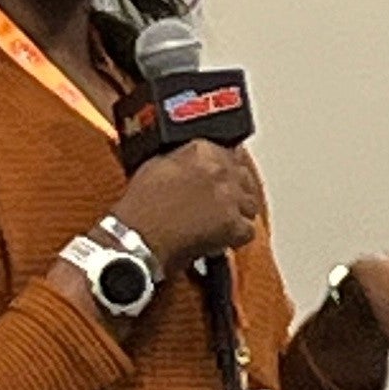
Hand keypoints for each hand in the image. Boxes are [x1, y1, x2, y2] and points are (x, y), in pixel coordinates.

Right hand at [112, 142, 261, 274]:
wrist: (138, 237)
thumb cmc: (141, 207)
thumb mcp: (158, 165)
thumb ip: (184, 158)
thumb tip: (194, 161)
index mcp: (201, 151)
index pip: (231, 153)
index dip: (226, 169)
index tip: (224, 178)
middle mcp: (220, 170)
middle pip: (244, 178)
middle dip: (236, 190)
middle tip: (224, 203)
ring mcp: (230, 198)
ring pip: (251, 204)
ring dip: (239, 213)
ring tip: (221, 222)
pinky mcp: (234, 225)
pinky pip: (249, 230)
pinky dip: (237, 237)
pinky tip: (221, 238)